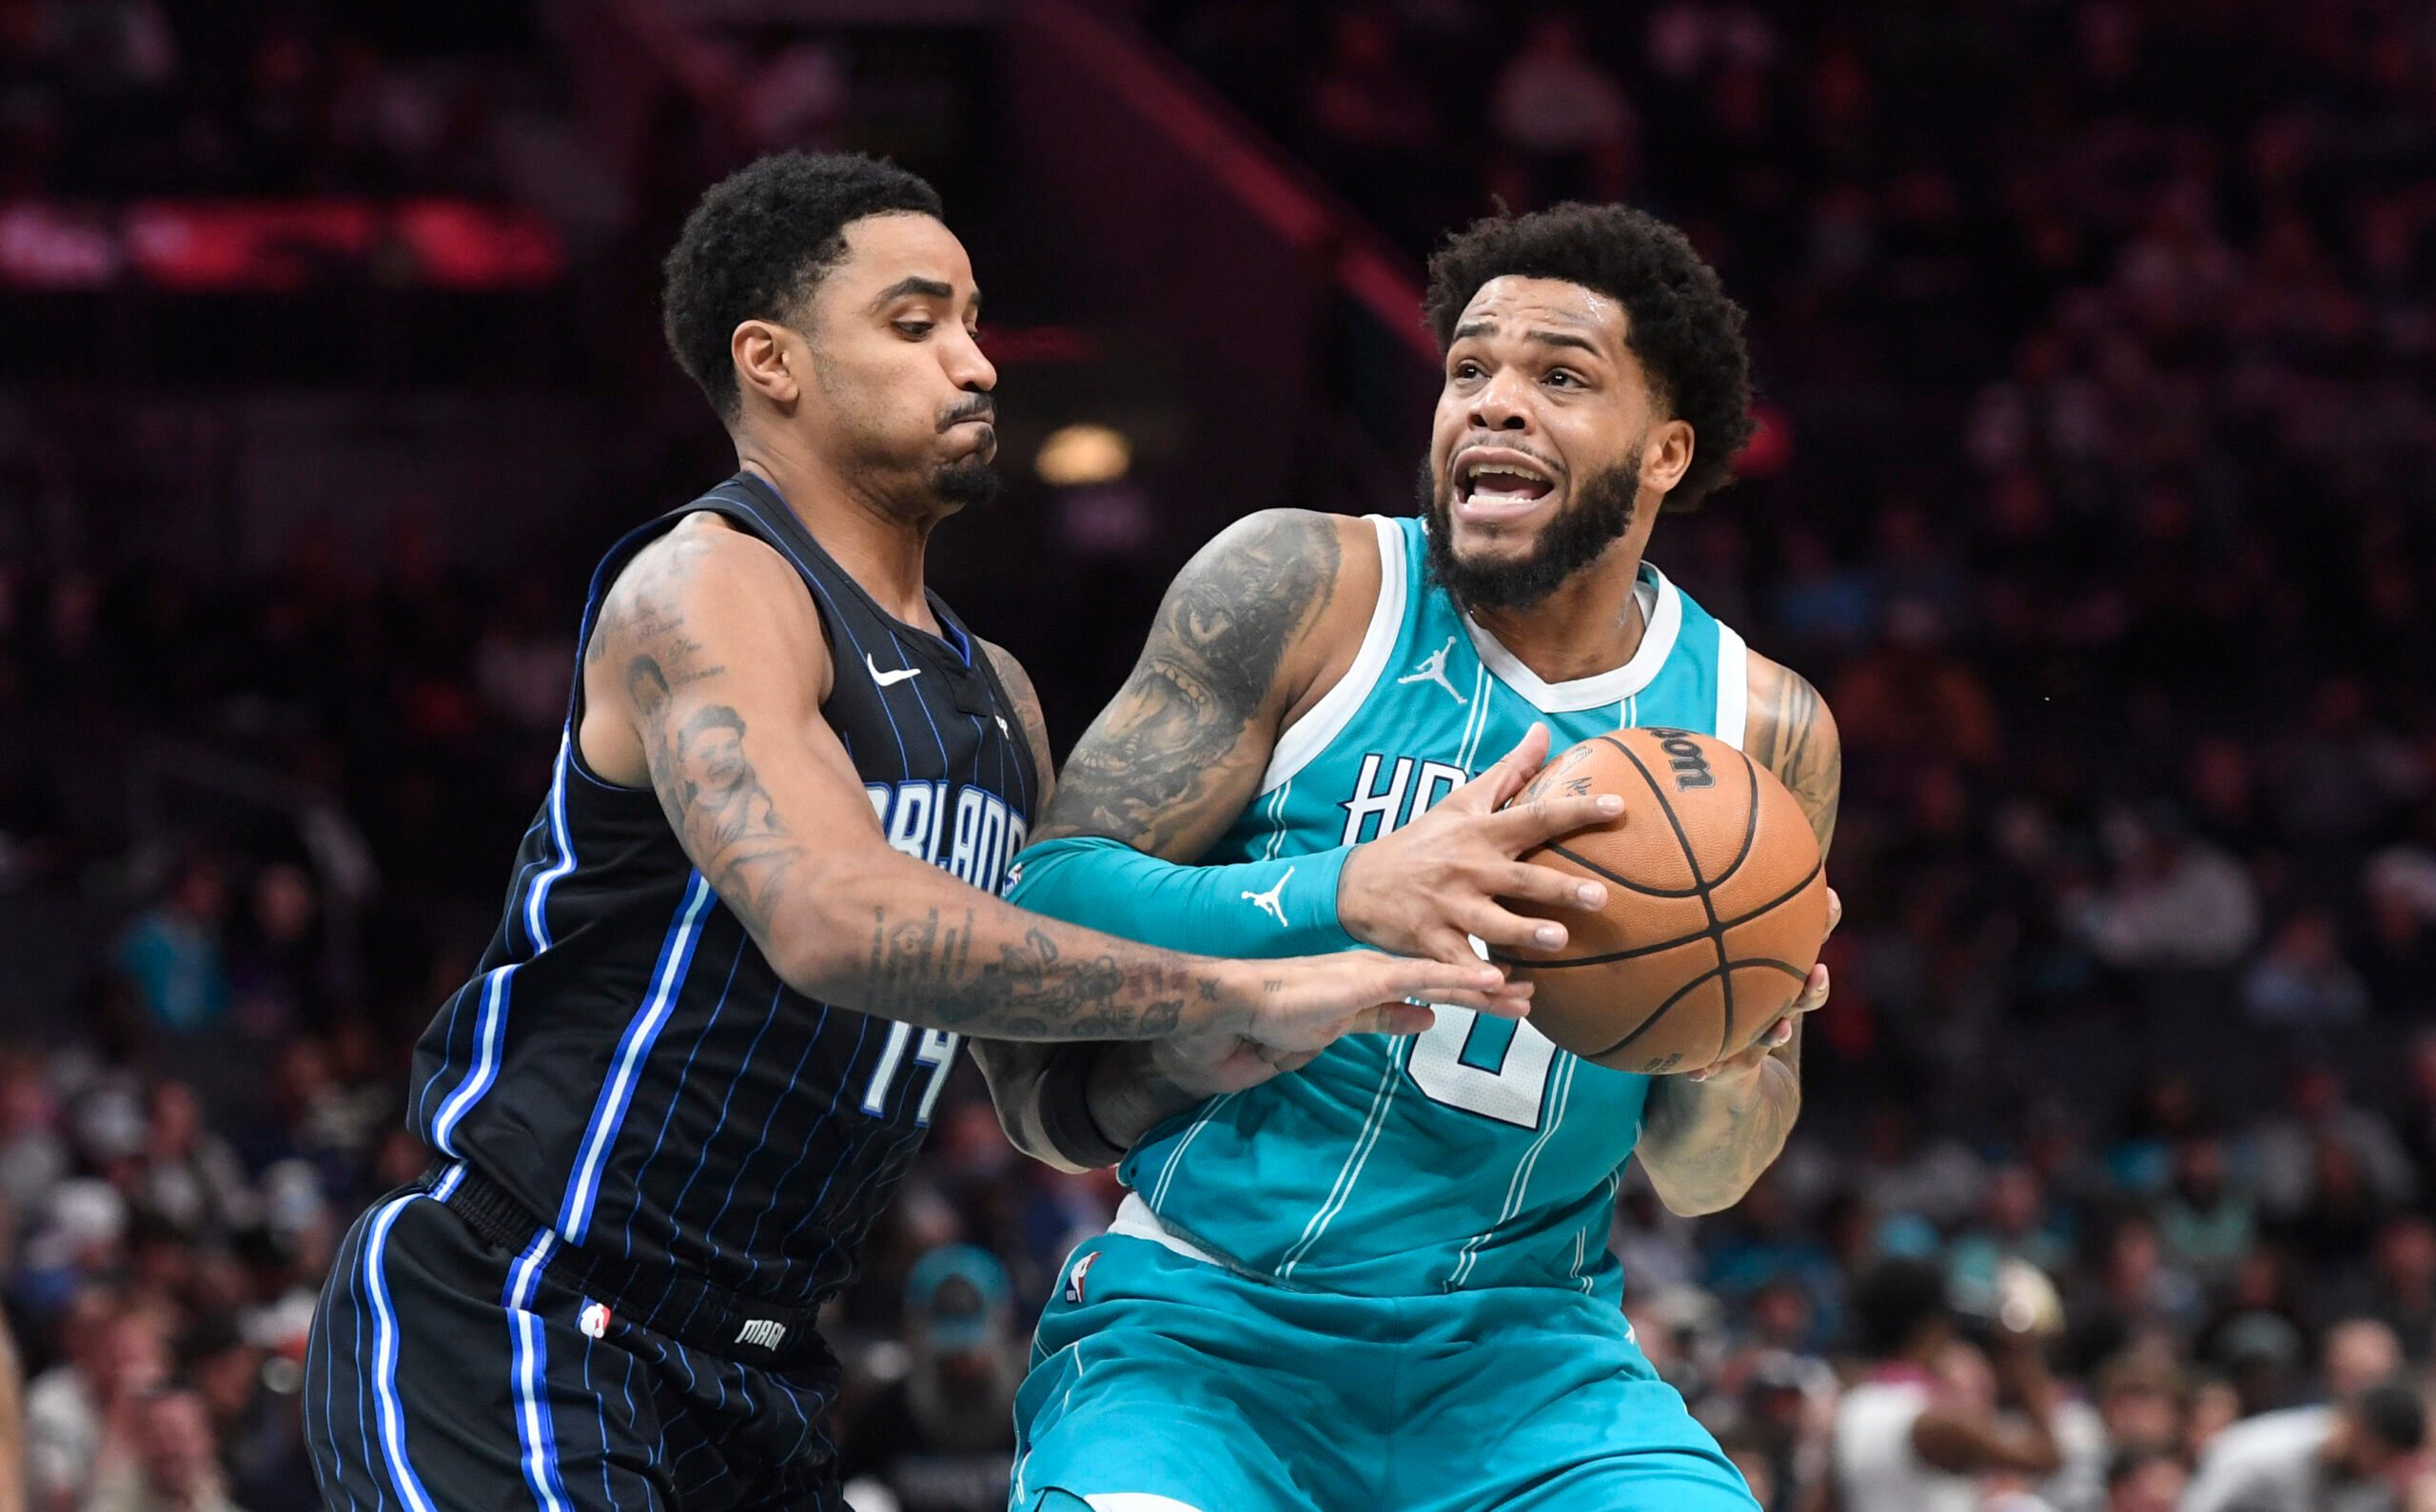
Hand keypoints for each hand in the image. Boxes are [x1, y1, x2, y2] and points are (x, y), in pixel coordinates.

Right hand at [1170, 952, 1529, 1096]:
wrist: (1244, 1001)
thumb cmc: (1283, 1014)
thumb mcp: (1347, 1022)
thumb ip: (1387, 1018)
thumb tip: (1428, 1020)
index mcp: (1379, 979)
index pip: (1436, 986)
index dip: (1474, 992)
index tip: (1510, 996)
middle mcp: (1384, 970)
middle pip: (1449, 979)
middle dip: (1491, 991)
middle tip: (1532, 993)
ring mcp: (1377, 972)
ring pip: (1443, 977)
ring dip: (1485, 988)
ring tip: (1524, 993)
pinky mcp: (1366, 980)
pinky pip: (1420, 980)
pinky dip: (1457, 981)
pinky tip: (1489, 982)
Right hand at [1337, 724, 1621, 963]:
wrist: (1358, 883)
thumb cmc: (1423, 841)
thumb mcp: (1461, 801)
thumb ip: (1508, 771)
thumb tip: (1542, 731)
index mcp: (1479, 832)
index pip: (1534, 816)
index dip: (1575, 810)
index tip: (1617, 807)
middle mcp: (1467, 869)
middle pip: (1519, 878)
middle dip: (1558, 887)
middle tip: (1600, 896)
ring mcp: (1448, 907)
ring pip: (1492, 925)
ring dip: (1524, 933)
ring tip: (1558, 941)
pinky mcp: (1431, 943)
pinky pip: (1463, 967)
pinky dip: (1486, 984)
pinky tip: (1516, 996)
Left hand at [1682, 888, 1840, 1083]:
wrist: (1708, 1047)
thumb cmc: (1700, 971)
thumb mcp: (1696, 933)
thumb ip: (1694, 899)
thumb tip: (1675, 846)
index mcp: (1774, 959)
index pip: (1809, 935)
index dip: (1825, 919)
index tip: (1829, 900)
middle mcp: (1776, 996)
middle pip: (1808, 990)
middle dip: (1814, 984)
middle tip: (1816, 973)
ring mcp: (1759, 1030)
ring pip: (1780, 1032)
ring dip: (1780, 1031)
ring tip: (1780, 1030)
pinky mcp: (1735, 1061)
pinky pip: (1726, 1068)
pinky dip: (1711, 1070)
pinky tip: (1696, 1072)